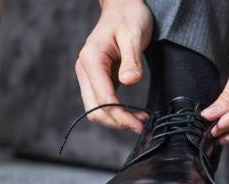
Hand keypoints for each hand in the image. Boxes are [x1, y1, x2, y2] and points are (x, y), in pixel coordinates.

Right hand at [75, 0, 152, 132]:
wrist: (123, 6)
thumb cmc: (129, 16)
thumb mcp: (134, 34)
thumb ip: (132, 59)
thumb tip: (129, 81)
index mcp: (91, 60)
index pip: (103, 98)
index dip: (120, 116)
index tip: (140, 125)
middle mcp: (85, 70)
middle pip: (94, 110)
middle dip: (117, 122)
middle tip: (143, 127)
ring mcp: (90, 76)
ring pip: (97, 110)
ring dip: (117, 120)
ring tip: (142, 122)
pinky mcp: (98, 79)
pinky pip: (103, 103)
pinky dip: (117, 113)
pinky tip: (135, 114)